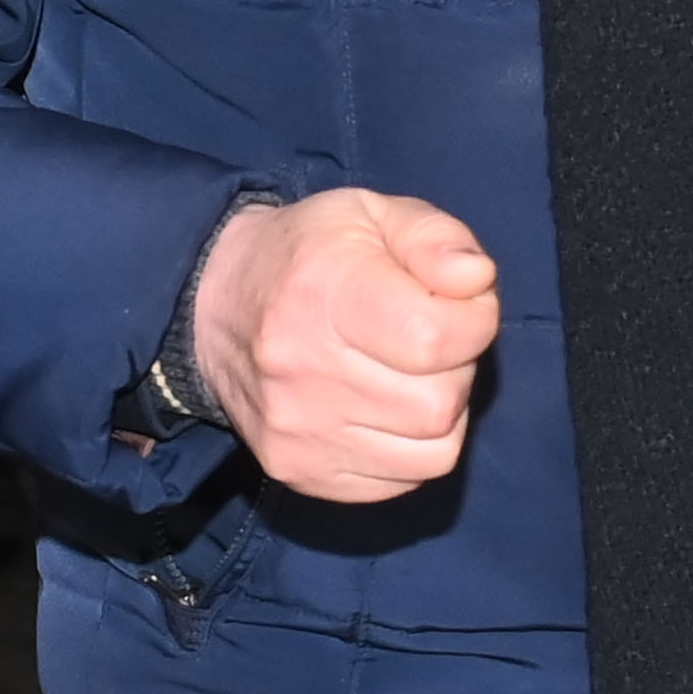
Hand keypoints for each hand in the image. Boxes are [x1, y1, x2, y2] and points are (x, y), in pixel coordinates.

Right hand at [191, 190, 498, 502]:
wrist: (216, 306)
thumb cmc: (310, 254)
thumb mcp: (373, 213)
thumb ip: (435, 239)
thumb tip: (476, 281)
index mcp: (323, 294)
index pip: (435, 339)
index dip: (473, 321)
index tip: (458, 304)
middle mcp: (301, 372)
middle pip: (439, 403)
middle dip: (457, 367)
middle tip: (431, 337)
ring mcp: (297, 433)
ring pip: (432, 451)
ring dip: (441, 411)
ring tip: (410, 374)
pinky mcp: (298, 471)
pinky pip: (402, 481)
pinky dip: (413, 447)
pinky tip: (386, 408)